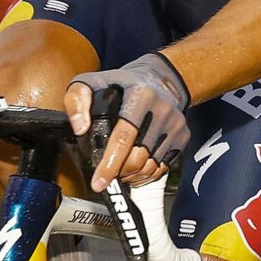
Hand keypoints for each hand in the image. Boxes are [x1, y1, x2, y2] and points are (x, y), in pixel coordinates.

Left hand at [66, 52, 191, 189]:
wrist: (163, 77)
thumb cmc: (123, 83)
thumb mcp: (94, 81)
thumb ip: (77, 99)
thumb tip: (80, 128)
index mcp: (140, 95)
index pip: (123, 137)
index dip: (110, 164)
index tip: (98, 183)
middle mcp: (161, 110)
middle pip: (137, 157)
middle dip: (119, 172)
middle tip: (107, 174)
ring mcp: (174, 125)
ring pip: (150, 166)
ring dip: (131, 175)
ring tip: (120, 171)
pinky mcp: (183, 136)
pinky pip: (163, 167)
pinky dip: (146, 175)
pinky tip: (134, 170)